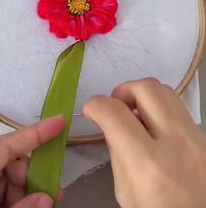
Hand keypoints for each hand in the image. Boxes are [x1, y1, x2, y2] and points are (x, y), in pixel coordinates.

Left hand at [0, 115, 64, 206]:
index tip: (59, 122)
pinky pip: (0, 193)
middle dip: (32, 174)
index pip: (4, 145)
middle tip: (52, 191)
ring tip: (45, 202)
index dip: (34, 133)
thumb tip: (47, 197)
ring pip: (7, 178)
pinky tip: (32, 205)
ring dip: (28, 190)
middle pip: (8, 162)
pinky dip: (18, 199)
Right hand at [83, 78, 205, 207]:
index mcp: (149, 166)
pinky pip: (178, 106)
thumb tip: (112, 125)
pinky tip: (152, 123)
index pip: (116, 115)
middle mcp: (176, 144)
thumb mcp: (127, 195)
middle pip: (146, 89)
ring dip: (142, 95)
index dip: (96, 105)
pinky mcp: (203, 136)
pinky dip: (159, 105)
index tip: (90, 110)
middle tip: (114, 107)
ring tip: (133, 114)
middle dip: (122, 90)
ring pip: (165, 90)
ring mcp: (195, 137)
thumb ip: (118, 155)